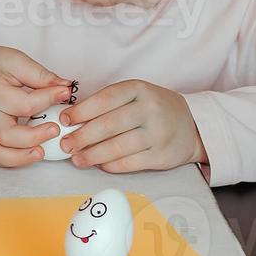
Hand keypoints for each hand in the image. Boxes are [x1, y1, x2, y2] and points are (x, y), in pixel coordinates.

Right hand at [0, 45, 75, 167]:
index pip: (24, 103)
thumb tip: (64, 89)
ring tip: (42, 151)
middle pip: (6, 135)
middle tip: (55, 129)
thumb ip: (41, 76)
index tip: (65, 92)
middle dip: (34, 136)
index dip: (49, 99)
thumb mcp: (17, 60)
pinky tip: (33, 152)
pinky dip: (14, 160)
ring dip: (21, 157)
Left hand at [60, 79, 206, 173]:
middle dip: (82, 136)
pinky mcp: (161, 155)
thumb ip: (107, 104)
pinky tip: (99, 164)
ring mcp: (158, 133)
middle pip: (109, 125)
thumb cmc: (153, 109)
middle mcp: (150, 109)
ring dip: (93, 154)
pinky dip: (111, 165)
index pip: (105, 99)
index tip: (64, 120)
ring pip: (118, 146)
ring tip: (77, 158)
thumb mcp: (134, 95)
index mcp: (139, 89)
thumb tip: (71, 120)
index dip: (81, 111)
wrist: (192, 126)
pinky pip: (130, 163)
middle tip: (65, 144)